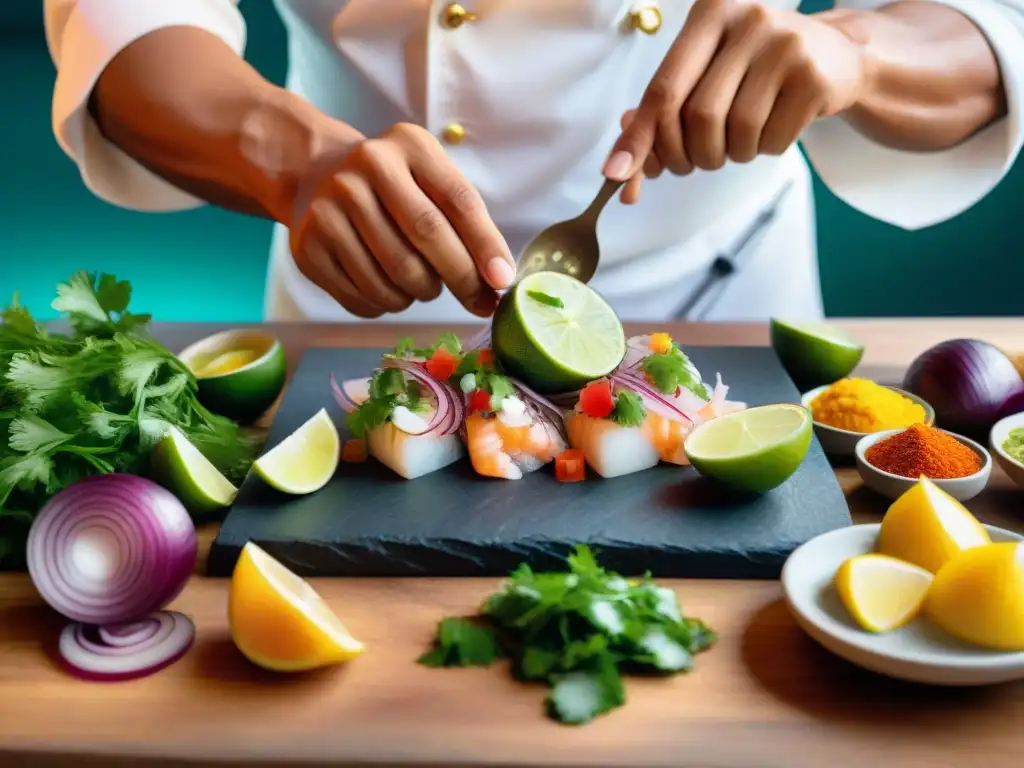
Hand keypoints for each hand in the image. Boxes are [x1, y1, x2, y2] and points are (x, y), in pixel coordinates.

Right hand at [289, 123, 514, 317]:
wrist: (315, 176)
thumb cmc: (392, 185)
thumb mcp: (430, 179)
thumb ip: (466, 221)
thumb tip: (496, 278)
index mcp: (409, 146)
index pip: (458, 200)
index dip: (485, 245)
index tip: (502, 280)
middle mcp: (366, 168)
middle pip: (426, 236)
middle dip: (461, 278)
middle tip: (478, 301)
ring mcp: (331, 207)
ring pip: (396, 277)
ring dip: (421, 294)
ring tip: (422, 284)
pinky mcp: (308, 247)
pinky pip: (363, 298)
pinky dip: (387, 304)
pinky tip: (389, 289)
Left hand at [605, 0, 868, 202]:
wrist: (836, 57)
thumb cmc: (754, 72)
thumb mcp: (704, 77)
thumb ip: (659, 114)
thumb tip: (619, 166)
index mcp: (709, 14)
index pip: (663, 88)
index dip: (639, 138)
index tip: (615, 175)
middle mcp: (748, 20)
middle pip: (697, 116)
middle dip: (689, 154)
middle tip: (695, 162)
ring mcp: (786, 45)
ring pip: (735, 132)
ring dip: (730, 154)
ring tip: (740, 141)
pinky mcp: (814, 77)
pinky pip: (771, 140)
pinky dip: (763, 150)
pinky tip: (772, 129)